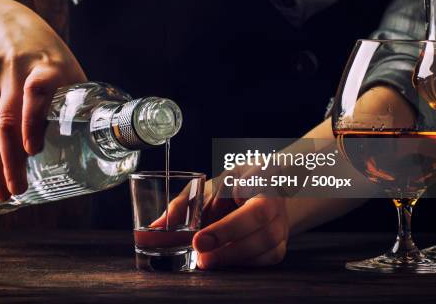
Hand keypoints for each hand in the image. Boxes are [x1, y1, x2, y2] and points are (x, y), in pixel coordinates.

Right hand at [0, 6, 85, 200]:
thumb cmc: (46, 55)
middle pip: (7, 119)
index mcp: (46, 66)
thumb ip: (75, 102)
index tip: (34, 149)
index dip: (33, 120)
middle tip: (17, 189)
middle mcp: (14, 71)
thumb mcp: (67, 69)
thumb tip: (95, 145)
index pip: (37, 90)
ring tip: (2, 191)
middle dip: (11, 159)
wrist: (2, 23)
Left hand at [160, 174, 288, 268]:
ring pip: (265, 242)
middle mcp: (274, 197)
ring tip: (206, 260)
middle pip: (258, 216)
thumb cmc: (229, 190)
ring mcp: (281, 222)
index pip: (252, 179)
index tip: (210, 221)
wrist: (261, 198)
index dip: (235, 204)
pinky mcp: (279, 245)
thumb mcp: (206, 188)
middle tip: (199, 248)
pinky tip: (222, 262)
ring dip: (232, 255)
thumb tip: (155, 228)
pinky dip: (241, 262)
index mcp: (257, 174)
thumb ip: (182, 206)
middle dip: (227, 234)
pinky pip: (265, 258)